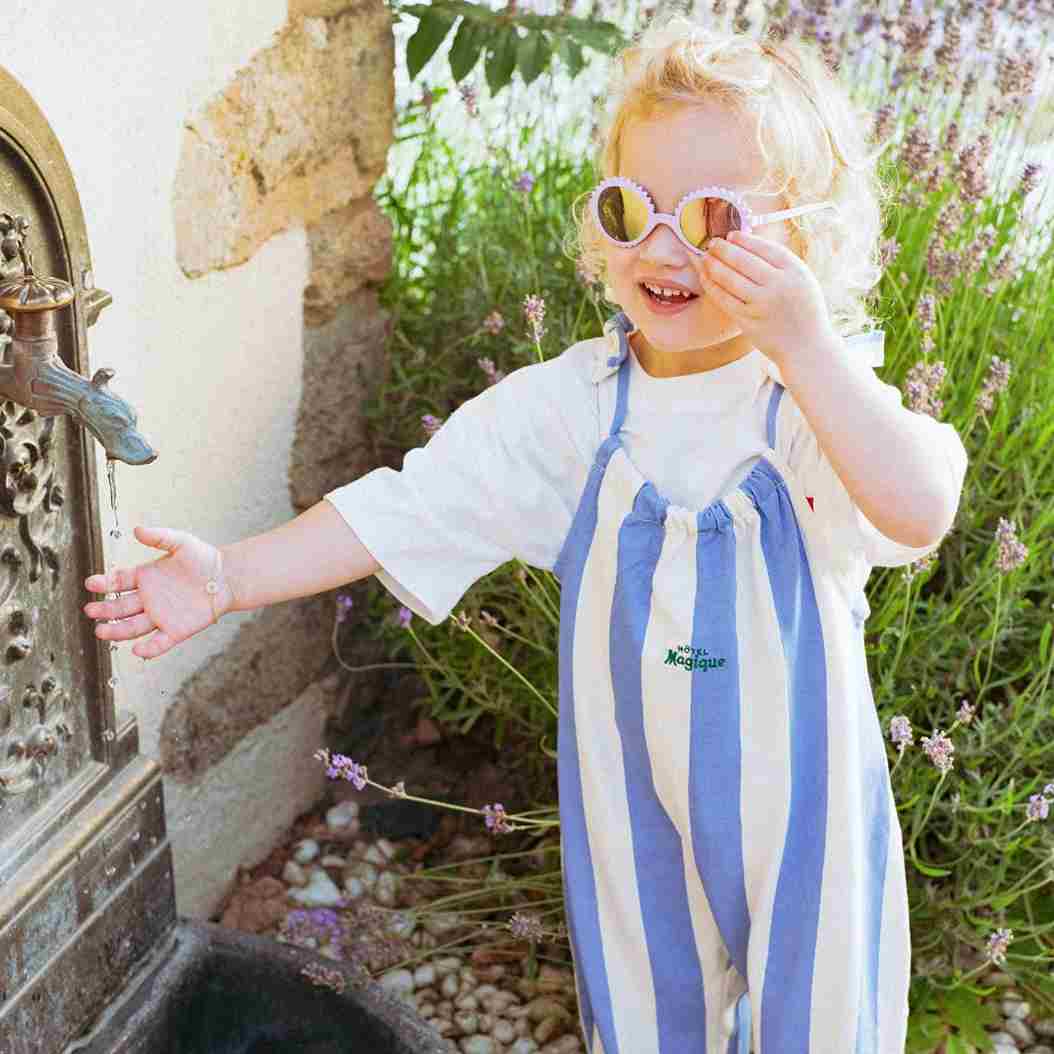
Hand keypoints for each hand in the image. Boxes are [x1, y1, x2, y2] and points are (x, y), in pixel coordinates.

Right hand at [82, 526, 233, 659]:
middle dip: (105, 610)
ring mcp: (160, 616)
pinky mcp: (175, 631)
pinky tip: (137, 650)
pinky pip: (159, 643)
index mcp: (144, 577)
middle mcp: (148, 599)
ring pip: (133, 627)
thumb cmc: (204, 559)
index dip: (104, 583)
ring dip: (117, 631)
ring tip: (101, 631)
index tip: (91, 583)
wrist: (227, 577)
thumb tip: (137, 529)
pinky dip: (149, 649)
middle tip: (90, 610)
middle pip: (120, 607)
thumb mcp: (181, 542)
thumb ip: (159, 537)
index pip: (118, 582)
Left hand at [694, 228, 837, 370]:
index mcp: (795, 271)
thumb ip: (781, 265)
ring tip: (705, 258)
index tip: (732, 235)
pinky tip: (706, 278)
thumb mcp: (803, 281)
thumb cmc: (804, 312)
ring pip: (730, 279)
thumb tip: (750, 244)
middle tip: (712, 243)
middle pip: (744, 261)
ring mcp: (762, 304)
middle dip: (724, 249)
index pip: (765, 248)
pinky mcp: (748, 321)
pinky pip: (725, 300)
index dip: (745, 240)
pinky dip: (713, 287)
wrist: (807, 348)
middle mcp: (779, 286)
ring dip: (714, 266)